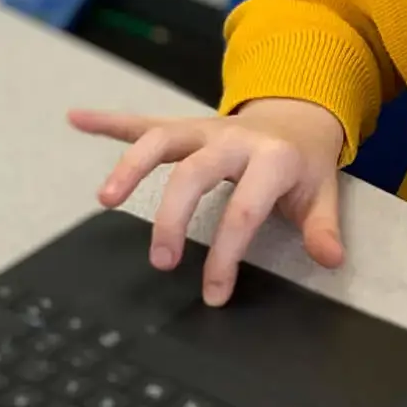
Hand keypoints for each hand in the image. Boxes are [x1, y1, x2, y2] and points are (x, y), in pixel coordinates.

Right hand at [67, 98, 347, 306]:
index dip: (227, 255)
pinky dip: (108, 122)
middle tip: (162, 262)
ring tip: (106, 199)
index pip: (244, 210)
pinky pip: (142, 122)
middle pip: (194, 174)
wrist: (300, 113)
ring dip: (130, 166)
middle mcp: (233, 138)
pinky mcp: (184, 126)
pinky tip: (76, 118)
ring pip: (160, 140)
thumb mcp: (323, 193)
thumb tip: (330, 260)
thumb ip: (322, 227)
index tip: (214, 293)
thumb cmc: (304, 164)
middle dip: (173, 218)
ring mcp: (204, 129)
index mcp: (272, 158)